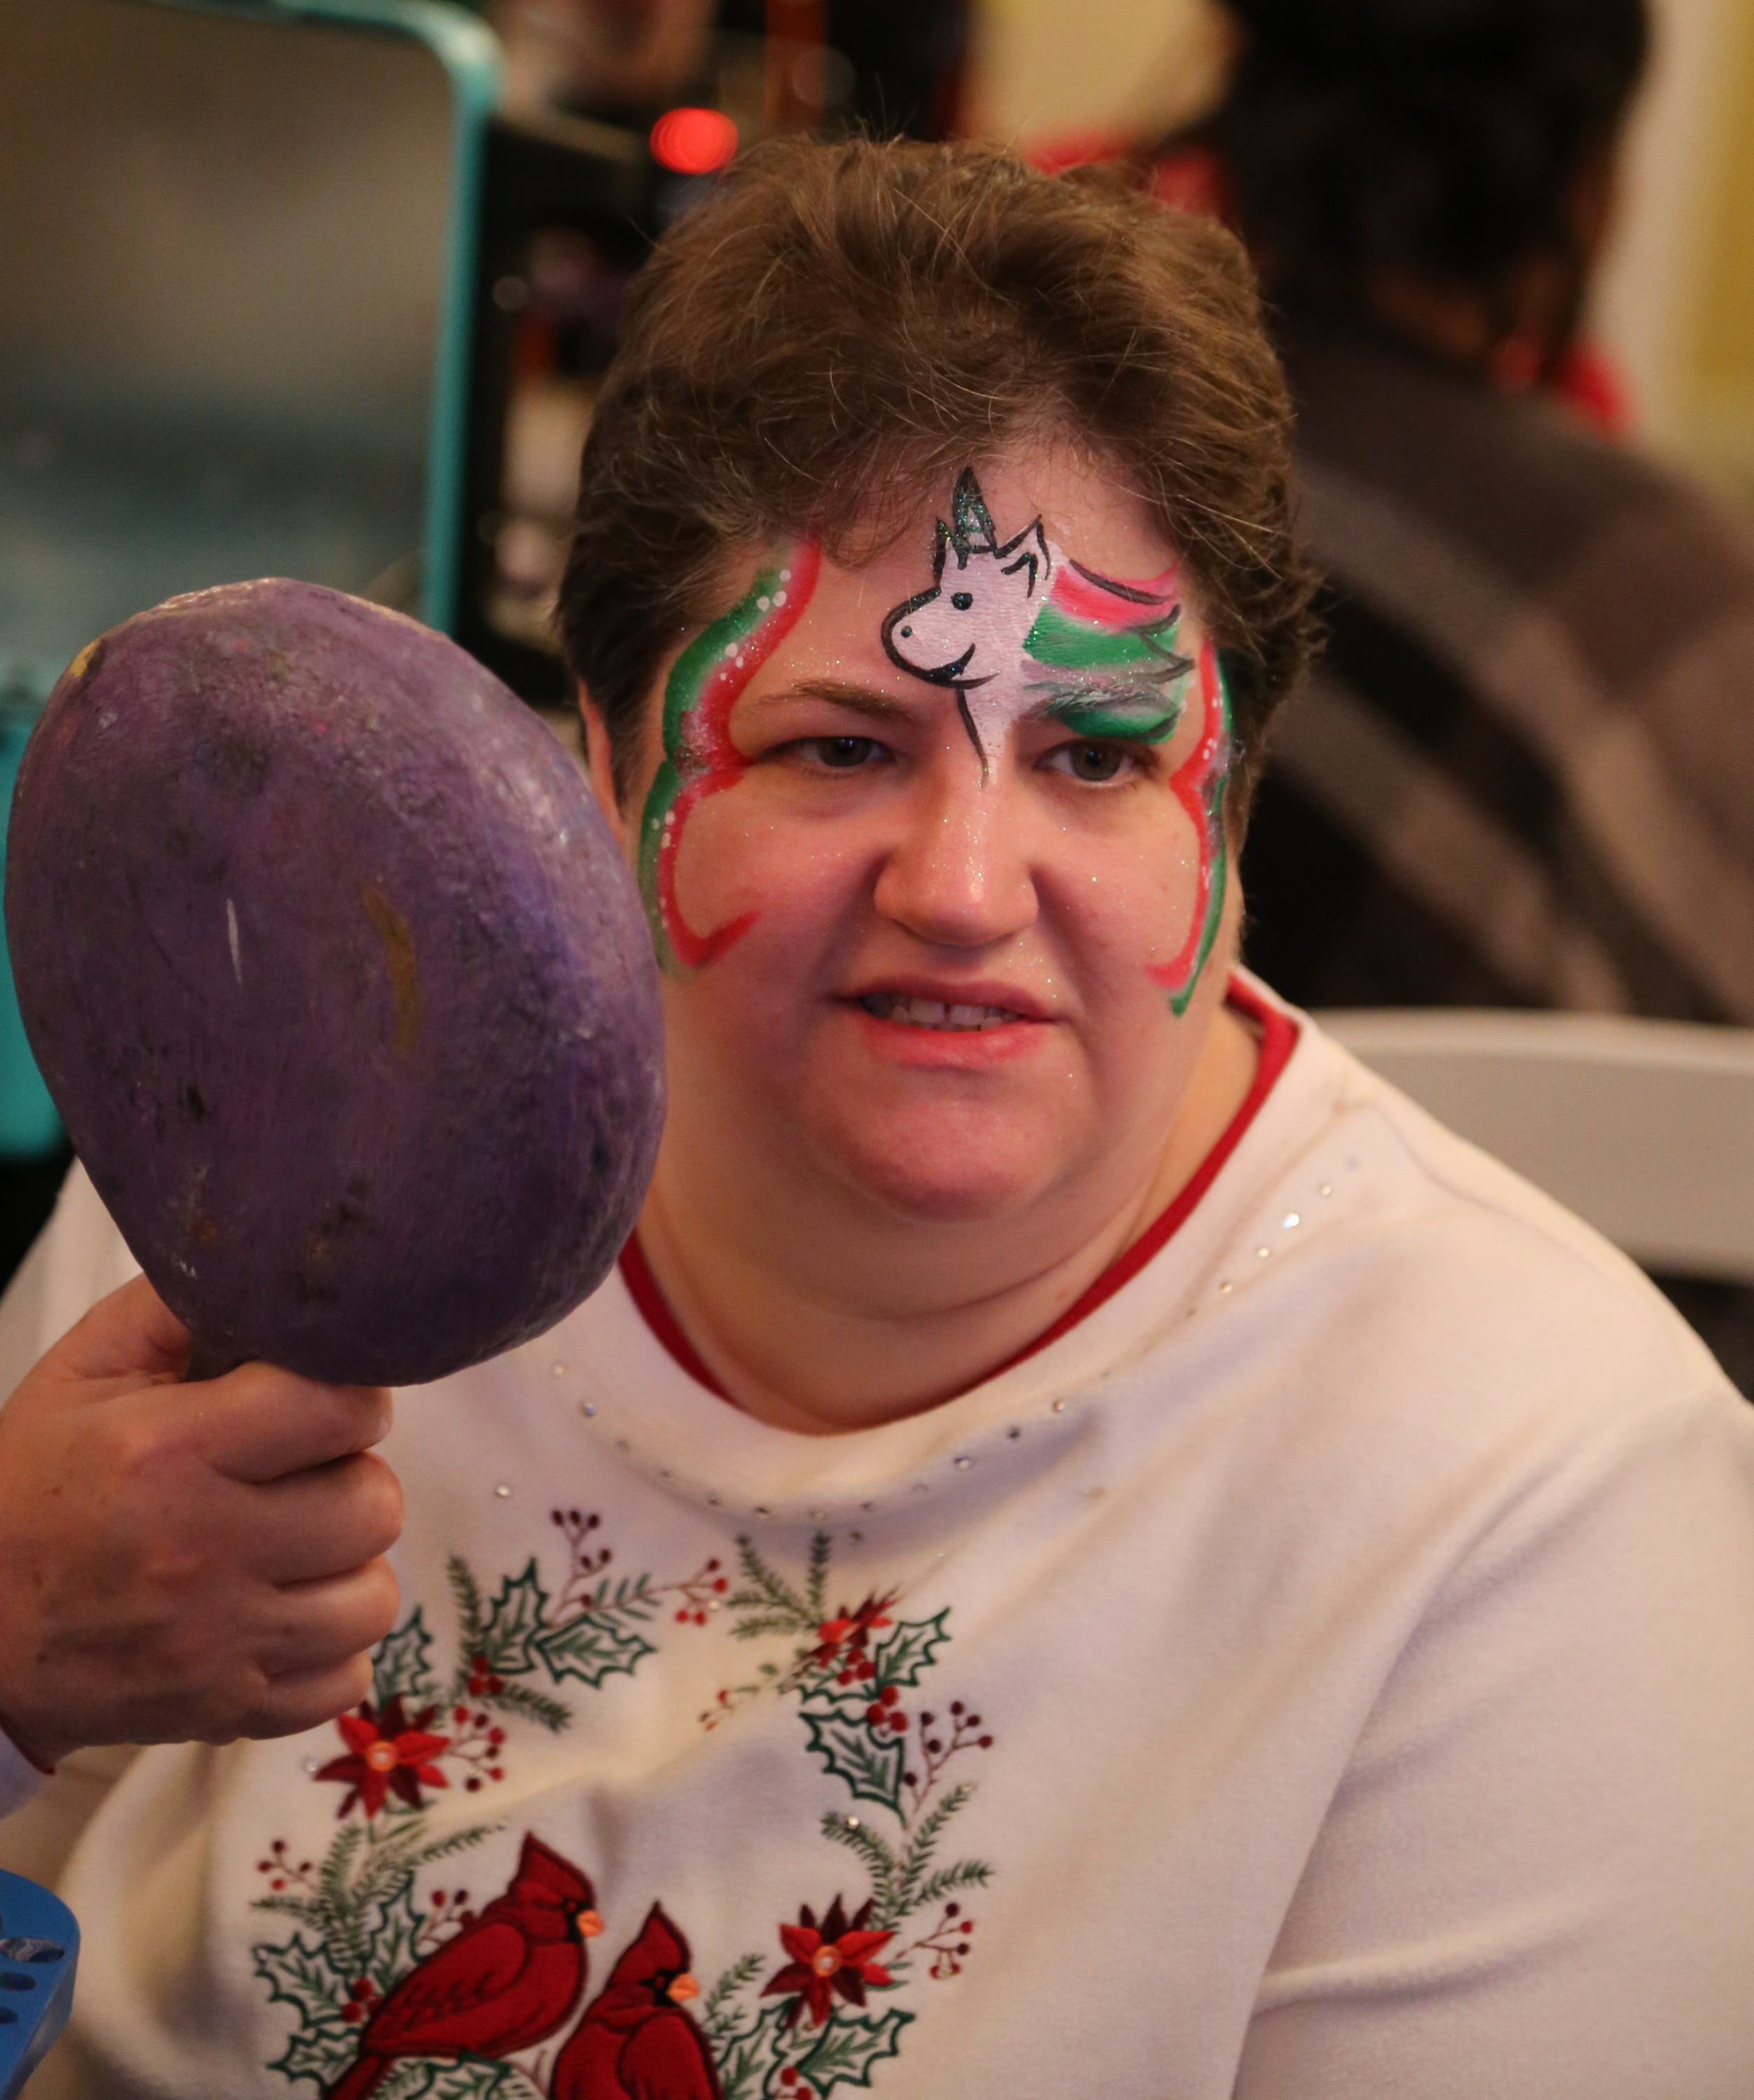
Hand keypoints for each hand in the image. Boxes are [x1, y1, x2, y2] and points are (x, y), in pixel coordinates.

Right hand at [0, 1276, 401, 1768]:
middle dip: (352, 1479)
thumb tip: (269, 1274)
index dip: (350, 1396)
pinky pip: (346, 1679)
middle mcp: (208, 1549)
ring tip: (297, 1548)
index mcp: (174, 1451)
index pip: (340, 1407)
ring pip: (374, 1596)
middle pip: (375, 1503)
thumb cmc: (31, 1488)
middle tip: (305, 1477)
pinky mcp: (228, 1709)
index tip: (322, 1403)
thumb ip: (175, 1309)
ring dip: (348, 1567)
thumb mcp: (81, 1374)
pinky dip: (330, 1649)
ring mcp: (222, 1641)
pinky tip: (284, 1613)